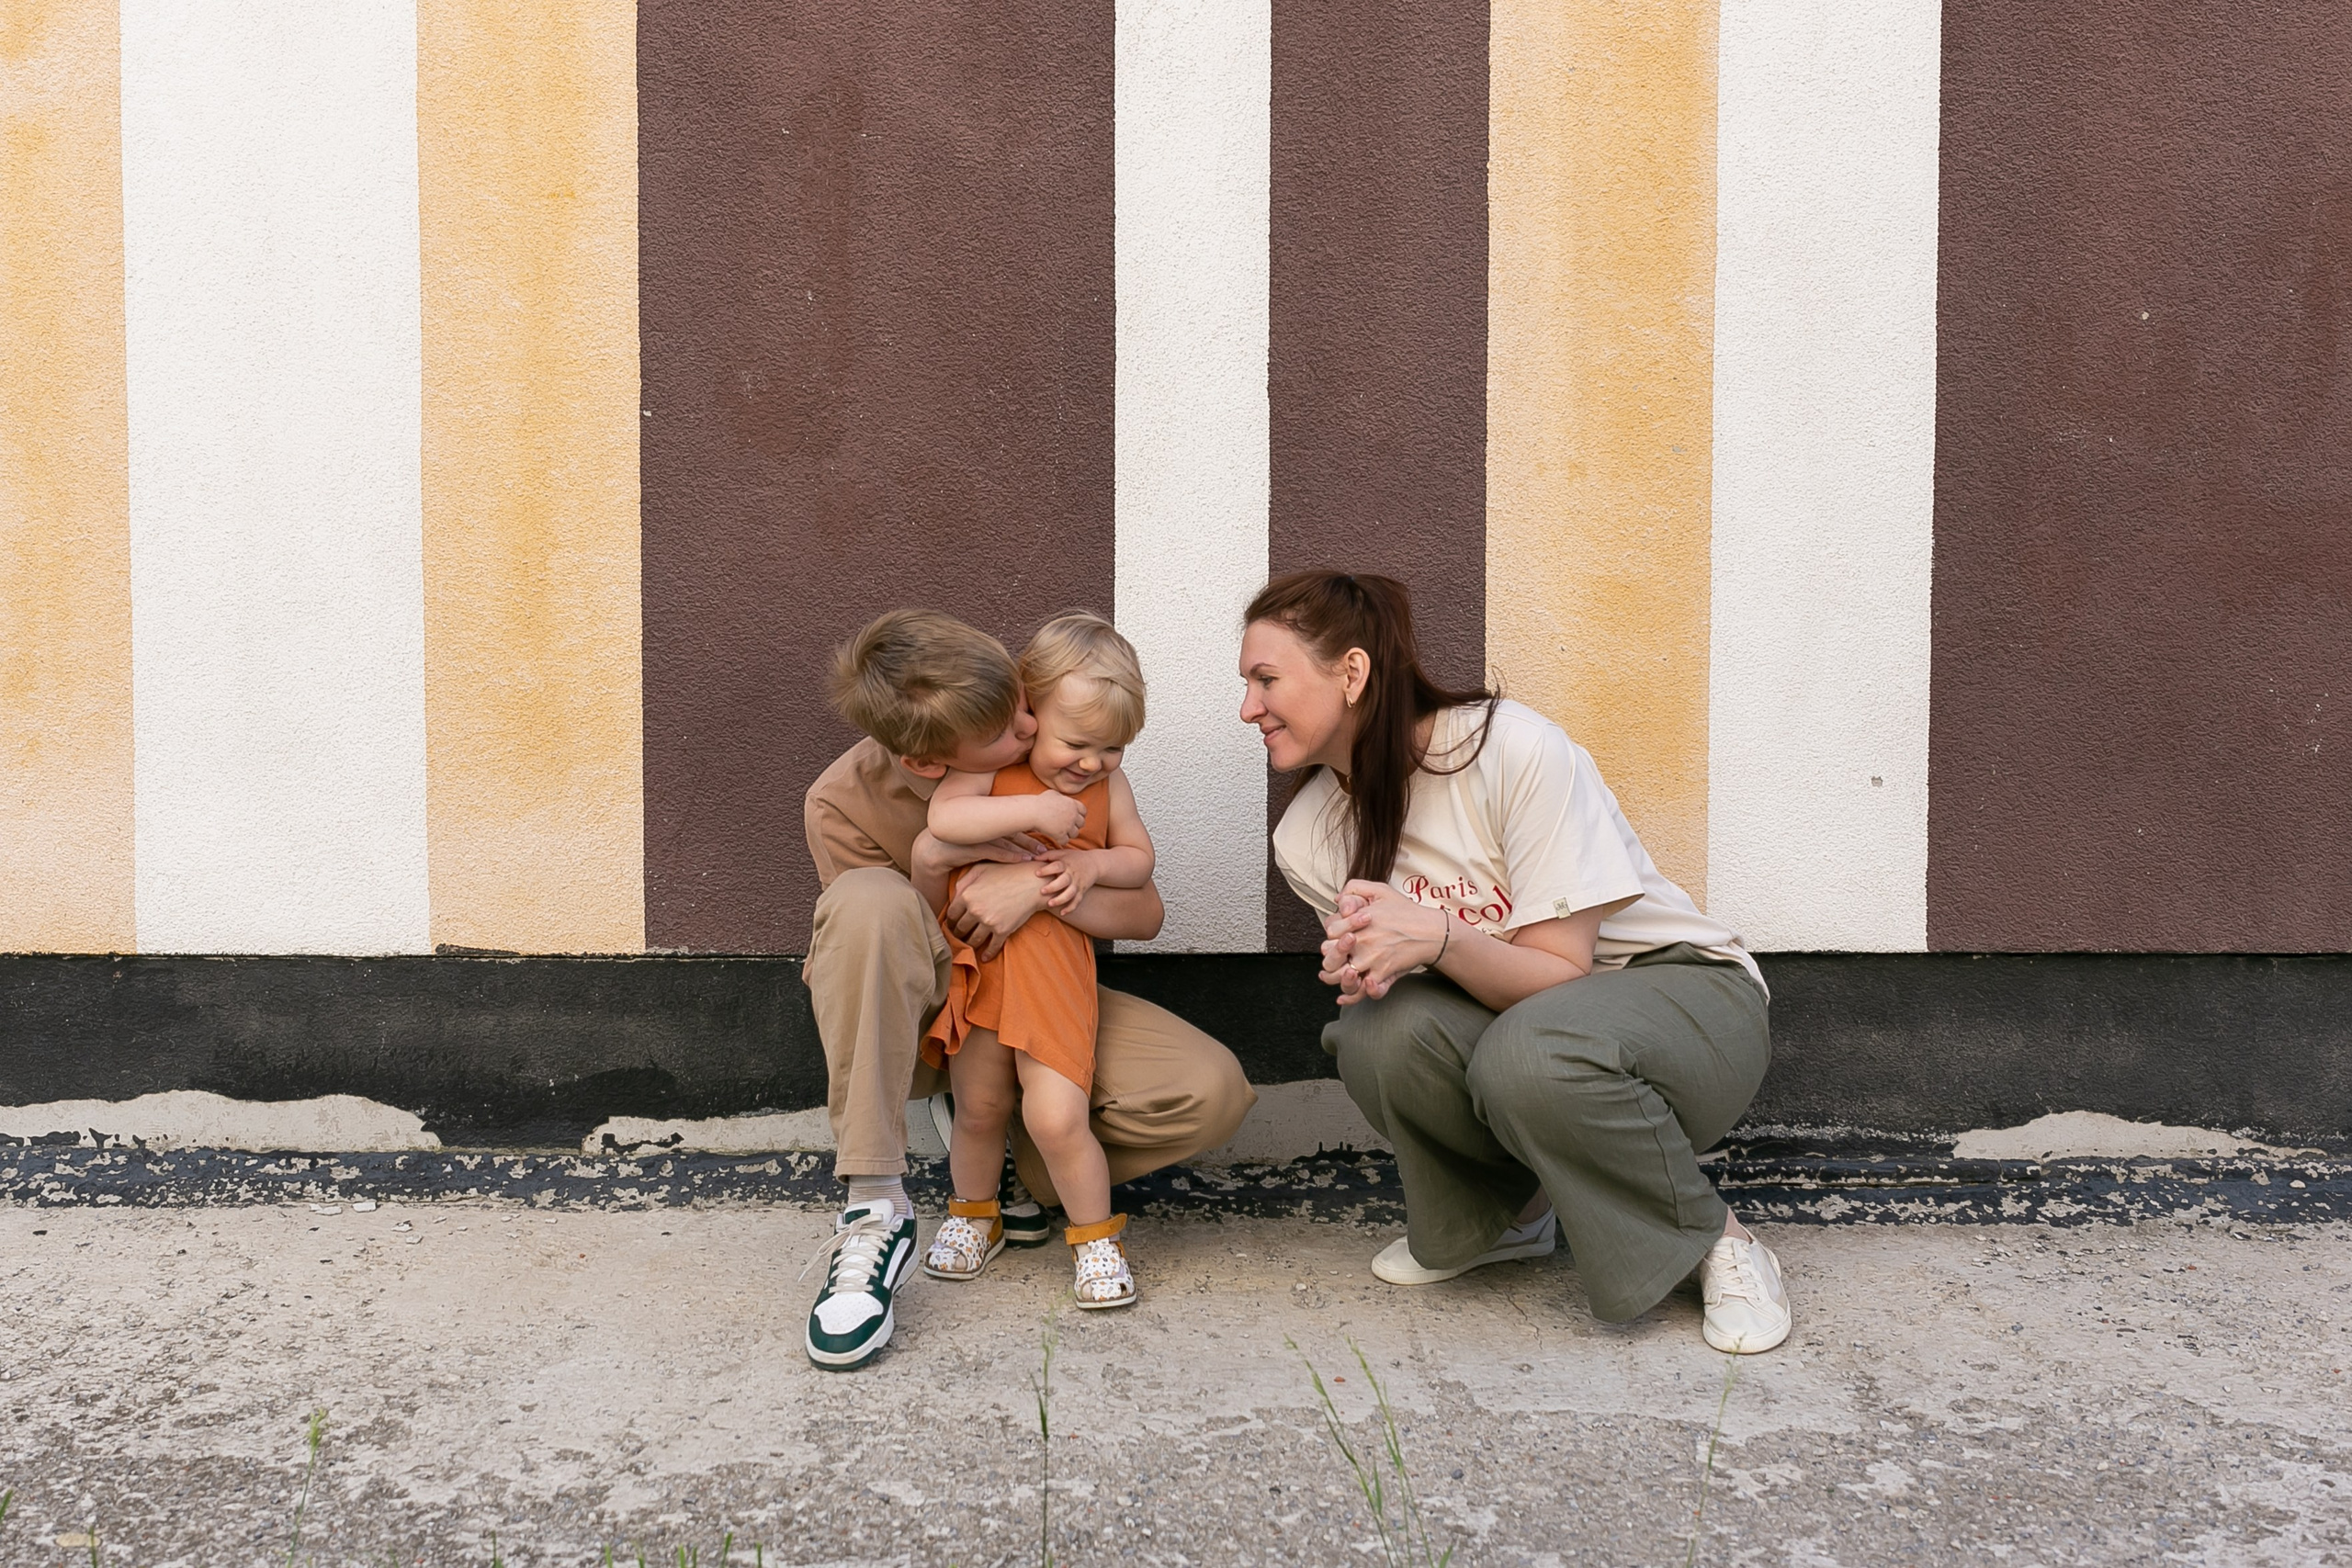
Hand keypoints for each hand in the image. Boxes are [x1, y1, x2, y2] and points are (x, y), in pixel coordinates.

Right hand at [913, 829, 1034, 880]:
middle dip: (1033, 843)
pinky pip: (995, 852)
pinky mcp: (974, 847)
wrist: (933, 850)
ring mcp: (980, 838)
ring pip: (1008, 844)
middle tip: (1049, 850)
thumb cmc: (957, 848)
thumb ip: (995, 846)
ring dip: (1025, 850)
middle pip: (1016, 836)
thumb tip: (1015, 852)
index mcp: (988, 827)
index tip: (1046, 844)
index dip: (1031, 836)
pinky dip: (1010, 856)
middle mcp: (986, 830)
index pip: (1015, 831)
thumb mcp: (979, 846)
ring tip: (1040, 856)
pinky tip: (1022, 860)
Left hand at [946, 859, 1051, 959]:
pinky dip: (987, 954)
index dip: (950, 921)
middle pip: (960, 929)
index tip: (951, 925)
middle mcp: (975, 910)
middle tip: (957, 937)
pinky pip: (992, 947)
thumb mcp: (981, 869)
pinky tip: (984, 958)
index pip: (951, 914)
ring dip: (969, 945)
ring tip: (969, 946)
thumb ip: (963, 881)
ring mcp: (989, 922)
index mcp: (967, 895)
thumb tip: (953, 896)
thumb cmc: (1006, 872)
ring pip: (973, 940)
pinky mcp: (1002, 931)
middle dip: (958, 935)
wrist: (1032, 883)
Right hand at [1026, 790, 1088, 845]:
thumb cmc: (1040, 801)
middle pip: (1081, 823)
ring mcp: (1068, 825)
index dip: (1079, 815)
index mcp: (1072, 804)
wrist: (1032, 811)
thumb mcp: (1054, 794)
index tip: (1073, 818)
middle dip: (1074, 825)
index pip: (1083, 811)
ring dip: (1068, 834)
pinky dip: (1060, 840)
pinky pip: (1065, 841)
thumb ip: (1062, 797)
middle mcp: (1073, 815)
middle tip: (1066, 826)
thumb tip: (1063, 798)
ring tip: (1060, 832)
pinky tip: (1055, 837)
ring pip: (1075, 834)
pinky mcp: (1061, 834)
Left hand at [1036, 847, 1099, 914]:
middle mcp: (1072, 874)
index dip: (1047, 869)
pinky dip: (1070, 908)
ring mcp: (1078, 884)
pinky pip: (1077, 901)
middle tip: (1042, 891)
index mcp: (1067, 864)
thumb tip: (1033, 858)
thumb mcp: (1063, 853)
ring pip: (1070, 893)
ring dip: (1060, 899)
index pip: (1057, 866)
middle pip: (1064, 881)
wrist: (1095, 864)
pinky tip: (1062, 913)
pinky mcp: (1082, 892)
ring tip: (1049, 904)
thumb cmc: (1074, 858)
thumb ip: (1049, 855)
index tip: (1037, 873)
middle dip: (1053, 887)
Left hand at [1325, 881, 1449, 1002]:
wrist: (1431, 931)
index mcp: (1357, 921)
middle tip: (1340, 958)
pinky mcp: (1384, 974)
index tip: (1343, 936)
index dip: (1333, 935)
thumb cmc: (1406, 911)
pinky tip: (1351, 993)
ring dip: (1340, 979)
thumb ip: (1355, 889)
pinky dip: (1356, 995)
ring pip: (1343, 978)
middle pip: (1330, 956)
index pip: (1330, 931)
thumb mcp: (1381, 890)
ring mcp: (1371, 959)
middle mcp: (1361, 941)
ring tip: (1345, 975)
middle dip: (1332, 957)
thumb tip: (1338, 901)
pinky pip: (1365, 991)